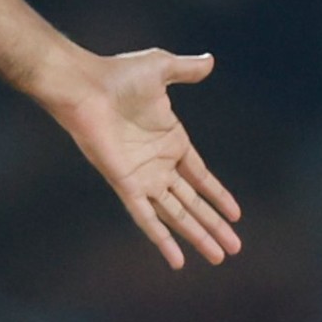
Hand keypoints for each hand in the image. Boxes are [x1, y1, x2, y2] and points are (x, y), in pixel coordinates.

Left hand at [53, 49, 244, 270]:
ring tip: (219, 258)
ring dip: (198, 237)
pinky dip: (162, 239)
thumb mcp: (161, 68)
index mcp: (171, 141)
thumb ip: (186, 70)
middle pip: (193, 204)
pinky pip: (147, 218)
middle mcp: (158, 165)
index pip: (200, 177)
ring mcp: (143, 177)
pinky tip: (177, 260)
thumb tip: (209, 60)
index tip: (236, 216)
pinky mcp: (126, 185)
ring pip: (177, 215)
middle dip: (214, 226)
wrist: (85, 87)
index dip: (218, 196)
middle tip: (234, 250)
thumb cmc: (118, 76)